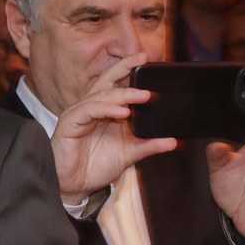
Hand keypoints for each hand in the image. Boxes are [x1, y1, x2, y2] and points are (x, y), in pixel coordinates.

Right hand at [49, 53, 176, 202]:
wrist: (75, 186)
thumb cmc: (96, 166)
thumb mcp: (130, 154)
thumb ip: (150, 145)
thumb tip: (174, 141)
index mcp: (106, 110)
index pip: (118, 84)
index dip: (129, 69)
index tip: (147, 58)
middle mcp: (93, 107)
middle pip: (107, 81)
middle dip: (124, 68)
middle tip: (143, 59)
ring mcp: (80, 113)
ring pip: (101, 96)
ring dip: (123, 94)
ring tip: (143, 95)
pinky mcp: (70, 123)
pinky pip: (89, 111)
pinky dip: (106, 110)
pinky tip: (122, 112)